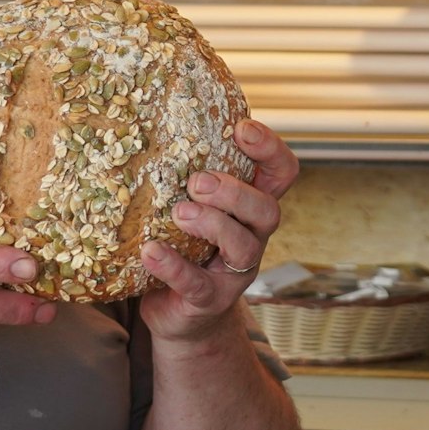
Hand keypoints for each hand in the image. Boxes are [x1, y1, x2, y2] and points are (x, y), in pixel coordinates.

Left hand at [138, 118, 298, 344]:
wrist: (180, 314)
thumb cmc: (185, 245)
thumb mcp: (194, 206)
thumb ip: (187, 171)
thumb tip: (147, 115)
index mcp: (250, 208)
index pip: (281, 173)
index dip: (270, 149)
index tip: (241, 129)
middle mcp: (252, 237)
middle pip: (268, 210)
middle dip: (236, 192)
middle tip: (198, 181)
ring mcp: (234, 273)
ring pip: (244, 246)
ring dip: (212, 224)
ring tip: (179, 213)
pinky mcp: (208, 300)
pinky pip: (197, 283)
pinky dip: (174, 266)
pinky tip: (151, 251)